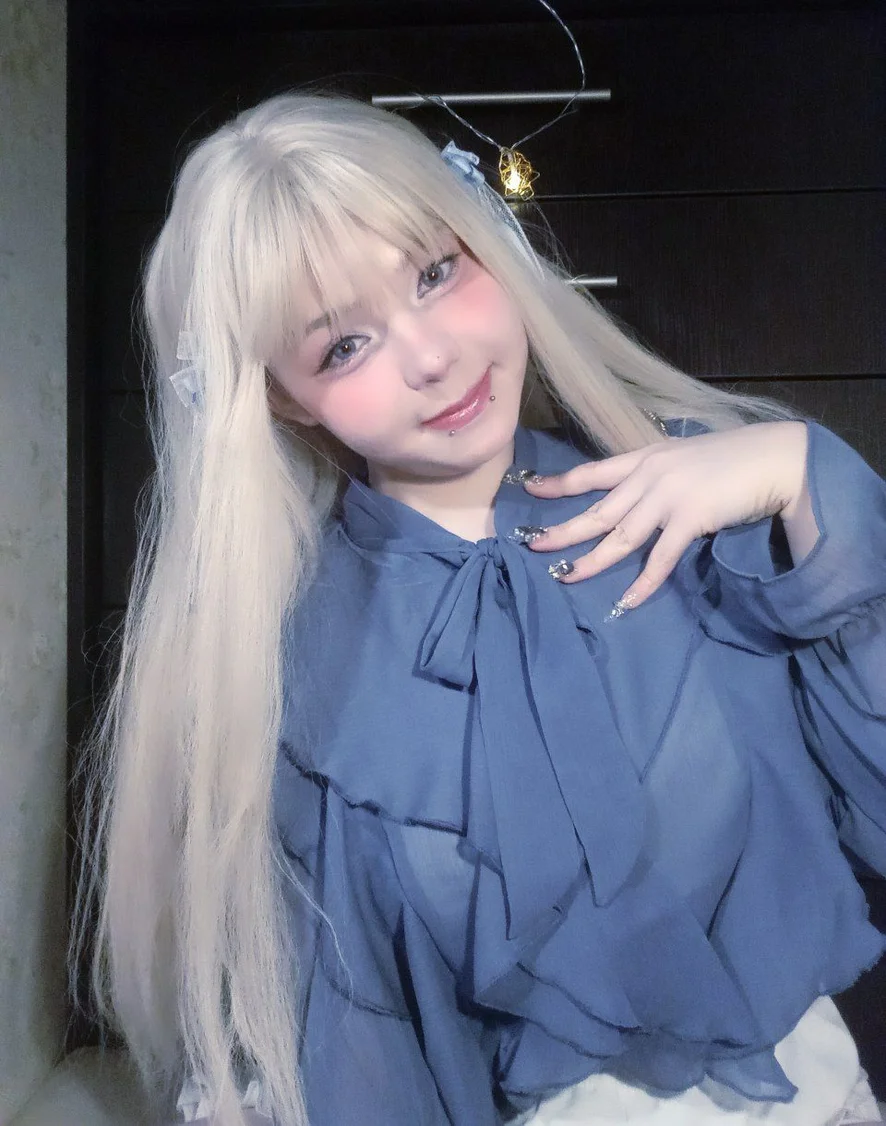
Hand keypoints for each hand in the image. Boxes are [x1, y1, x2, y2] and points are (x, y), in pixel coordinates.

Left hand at [521, 421, 809, 609]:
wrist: (774, 459)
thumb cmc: (733, 459)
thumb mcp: (684, 458)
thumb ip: (658, 474)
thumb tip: (637, 495)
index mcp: (645, 458)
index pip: (592, 472)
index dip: (559, 483)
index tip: (529, 489)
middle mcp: (649, 475)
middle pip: (596, 509)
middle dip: (562, 530)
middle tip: (531, 545)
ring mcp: (667, 497)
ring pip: (618, 536)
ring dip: (591, 560)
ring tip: (566, 577)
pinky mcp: (690, 519)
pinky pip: (660, 559)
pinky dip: (643, 583)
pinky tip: (626, 601)